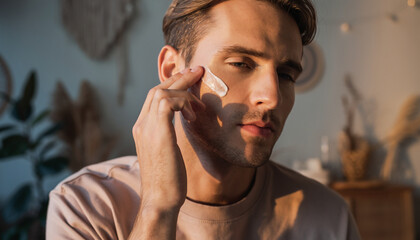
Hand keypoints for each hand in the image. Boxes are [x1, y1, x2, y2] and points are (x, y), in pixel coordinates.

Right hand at [132, 66, 204, 210]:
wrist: (160, 199)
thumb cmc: (168, 179)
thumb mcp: (167, 151)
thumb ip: (168, 134)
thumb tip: (182, 123)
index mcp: (142, 128)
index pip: (154, 97)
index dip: (172, 85)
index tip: (189, 79)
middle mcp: (141, 125)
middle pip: (157, 89)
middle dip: (179, 78)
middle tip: (197, 70)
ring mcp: (146, 128)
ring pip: (161, 92)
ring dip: (182, 87)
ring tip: (198, 92)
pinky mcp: (157, 133)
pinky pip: (167, 102)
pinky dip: (182, 101)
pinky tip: (192, 112)